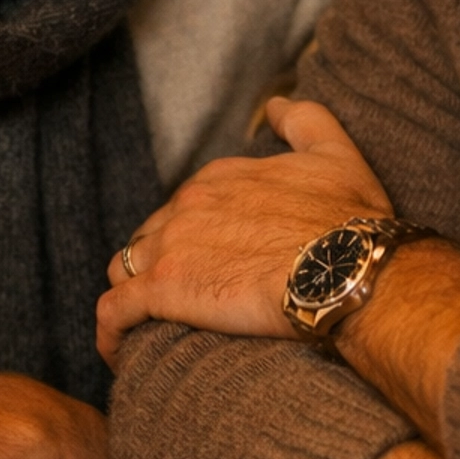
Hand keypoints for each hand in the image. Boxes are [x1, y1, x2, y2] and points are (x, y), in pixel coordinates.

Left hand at [96, 96, 389, 367]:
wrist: (348, 270)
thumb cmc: (349, 220)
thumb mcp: (335, 154)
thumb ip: (304, 121)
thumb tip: (276, 105)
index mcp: (220, 178)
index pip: (184, 207)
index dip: (190, 238)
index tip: (206, 265)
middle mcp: (188, 204)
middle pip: (151, 238)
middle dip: (159, 267)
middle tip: (184, 303)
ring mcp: (170, 246)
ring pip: (125, 271)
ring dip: (133, 297)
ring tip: (149, 332)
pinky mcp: (162, 290)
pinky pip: (113, 313)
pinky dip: (110, 333)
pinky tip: (118, 353)